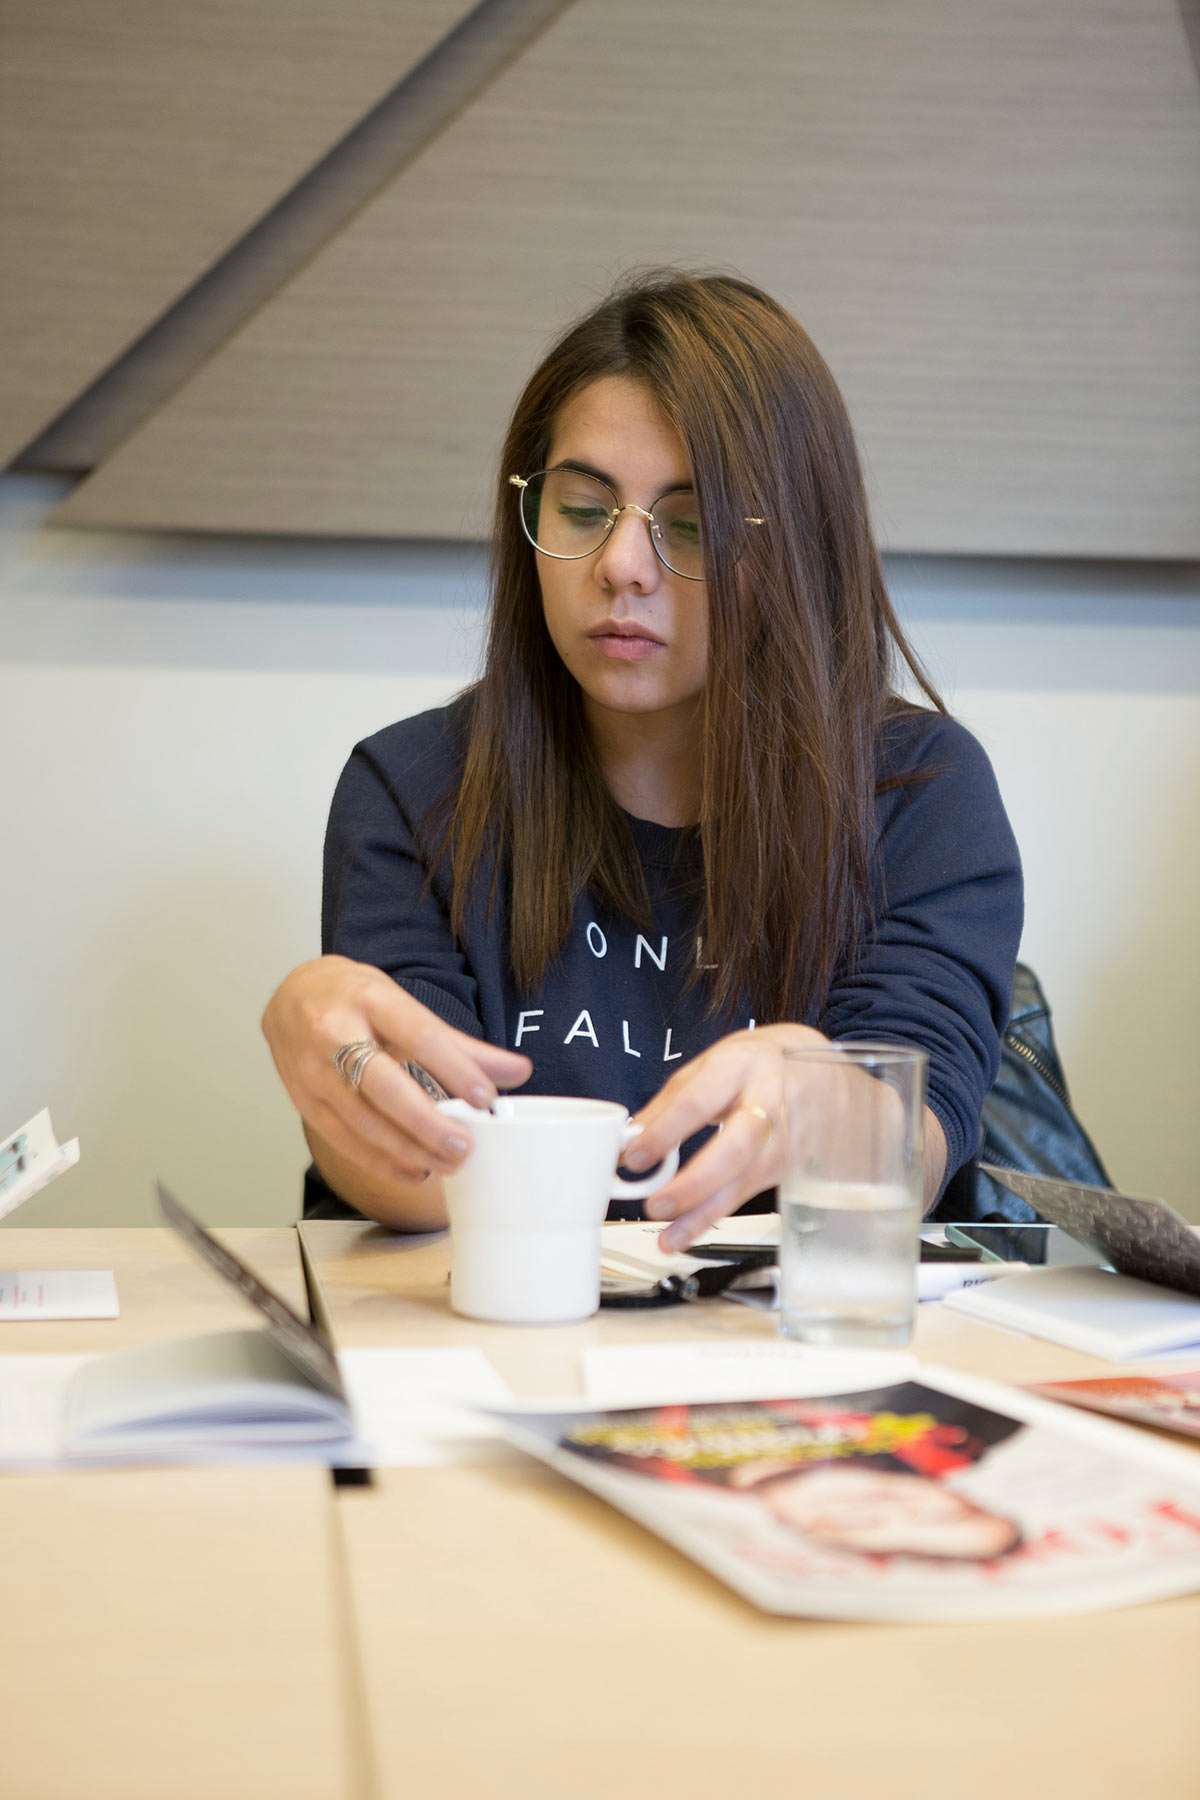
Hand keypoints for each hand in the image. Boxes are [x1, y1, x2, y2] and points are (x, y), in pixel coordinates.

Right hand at [262, 956, 530, 1191]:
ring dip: (407, 1149)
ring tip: (446, 1164)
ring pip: (361, 1119)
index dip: (455, 1070)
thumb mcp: (406, 1005)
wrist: (293, 994)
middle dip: (425, 1122)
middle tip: (463, 1147)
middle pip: (382, 1085)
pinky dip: (379, 1160)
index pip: (418, 1036)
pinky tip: (412, 1170)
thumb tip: (518, 1072)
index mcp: (371, 999)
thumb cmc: (356, 999)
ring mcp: (312, 1069)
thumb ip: (461, 1044)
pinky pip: (342, 1138)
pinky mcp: (302, 1099)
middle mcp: (335, 1032)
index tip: (487, 1099)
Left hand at [625, 1024, 828, 1251]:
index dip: (665, 1132)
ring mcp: (787, 1136)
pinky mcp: (791, 1164)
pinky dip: (716, 1216)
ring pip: (747, 1181)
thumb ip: (671, 1101)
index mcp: (740, 1065)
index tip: (634, 1157)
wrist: (820, 1071)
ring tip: (668, 1236)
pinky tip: (689, 1232)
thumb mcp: (712, 1064)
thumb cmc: (757, 1065)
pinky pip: (751, 1194)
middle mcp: (769, 1100)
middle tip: (656, 1204)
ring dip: (704, 1213)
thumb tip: (632, 1137)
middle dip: (694, 1182)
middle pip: (736, 1147)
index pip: (699, 1101)